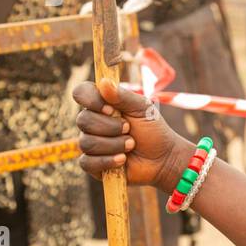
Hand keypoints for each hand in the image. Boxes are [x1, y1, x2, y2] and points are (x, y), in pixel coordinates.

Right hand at [72, 79, 190, 190]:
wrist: (163, 158)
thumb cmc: (153, 130)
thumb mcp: (142, 109)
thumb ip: (124, 96)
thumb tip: (103, 82)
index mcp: (102, 104)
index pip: (81, 93)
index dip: (91, 100)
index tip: (111, 109)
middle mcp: (93, 122)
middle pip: (83, 120)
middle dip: (110, 127)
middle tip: (129, 129)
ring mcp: (91, 143)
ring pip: (87, 143)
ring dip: (114, 145)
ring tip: (131, 145)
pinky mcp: (93, 164)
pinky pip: (87, 162)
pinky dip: (108, 161)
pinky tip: (122, 159)